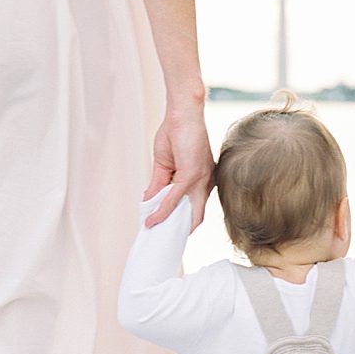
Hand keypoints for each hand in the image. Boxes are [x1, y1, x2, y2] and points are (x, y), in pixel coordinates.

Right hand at [143, 105, 213, 229]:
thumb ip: (158, 184)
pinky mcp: (191, 174)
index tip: (167, 231)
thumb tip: (148, 202)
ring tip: (154, 234)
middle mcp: (206, 183)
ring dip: (169, 225)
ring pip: (187, 212)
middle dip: (179, 231)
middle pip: (195, 216)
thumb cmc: (175, 133)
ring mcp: (201, 180)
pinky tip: (151, 219)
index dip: (181, 221)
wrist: (182, 113)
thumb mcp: (163, 164)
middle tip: (162, 241)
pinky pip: (175, 198)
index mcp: (203, 180)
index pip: (194, 208)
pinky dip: (162, 210)